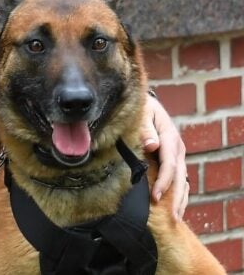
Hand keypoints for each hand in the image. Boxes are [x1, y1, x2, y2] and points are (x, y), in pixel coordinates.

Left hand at [140, 93, 187, 219]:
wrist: (146, 103)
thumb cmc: (140, 107)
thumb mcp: (142, 112)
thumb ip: (145, 128)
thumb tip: (152, 146)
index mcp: (170, 136)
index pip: (169, 164)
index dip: (163, 182)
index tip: (155, 197)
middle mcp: (177, 148)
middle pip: (179, 176)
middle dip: (175, 198)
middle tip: (171, 217)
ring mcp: (177, 154)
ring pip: (182, 180)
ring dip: (179, 199)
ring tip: (175, 218)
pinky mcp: (174, 159)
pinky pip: (179, 179)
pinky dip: (178, 194)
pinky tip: (175, 207)